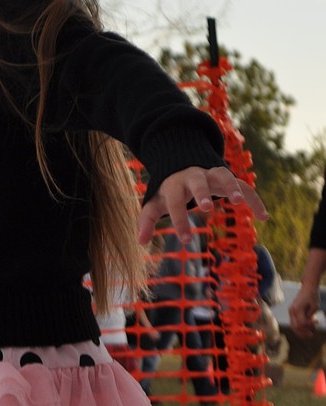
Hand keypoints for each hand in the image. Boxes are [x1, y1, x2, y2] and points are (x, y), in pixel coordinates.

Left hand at [137, 166, 267, 245]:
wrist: (182, 164)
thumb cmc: (168, 191)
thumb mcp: (155, 203)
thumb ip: (147, 221)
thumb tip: (141, 241)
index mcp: (175, 184)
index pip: (175, 202)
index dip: (179, 219)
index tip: (185, 240)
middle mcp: (194, 177)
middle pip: (198, 181)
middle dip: (202, 193)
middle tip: (205, 207)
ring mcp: (212, 175)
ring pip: (224, 176)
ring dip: (231, 187)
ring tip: (239, 202)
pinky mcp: (228, 178)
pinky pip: (244, 186)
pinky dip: (254, 199)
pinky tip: (264, 217)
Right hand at [289, 282, 320, 338]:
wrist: (307, 287)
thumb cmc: (312, 296)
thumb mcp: (314, 307)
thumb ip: (310, 317)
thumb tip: (308, 326)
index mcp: (297, 309)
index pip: (302, 323)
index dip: (309, 325)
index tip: (317, 322)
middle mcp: (292, 311)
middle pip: (295, 327)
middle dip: (303, 332)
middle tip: (311, 335)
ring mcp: (291, 311)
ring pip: (293, 326)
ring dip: (301, 331)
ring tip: (309, 333)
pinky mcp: (292, 312)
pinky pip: (294, 322)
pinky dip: (300, 327)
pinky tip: (307, 327)